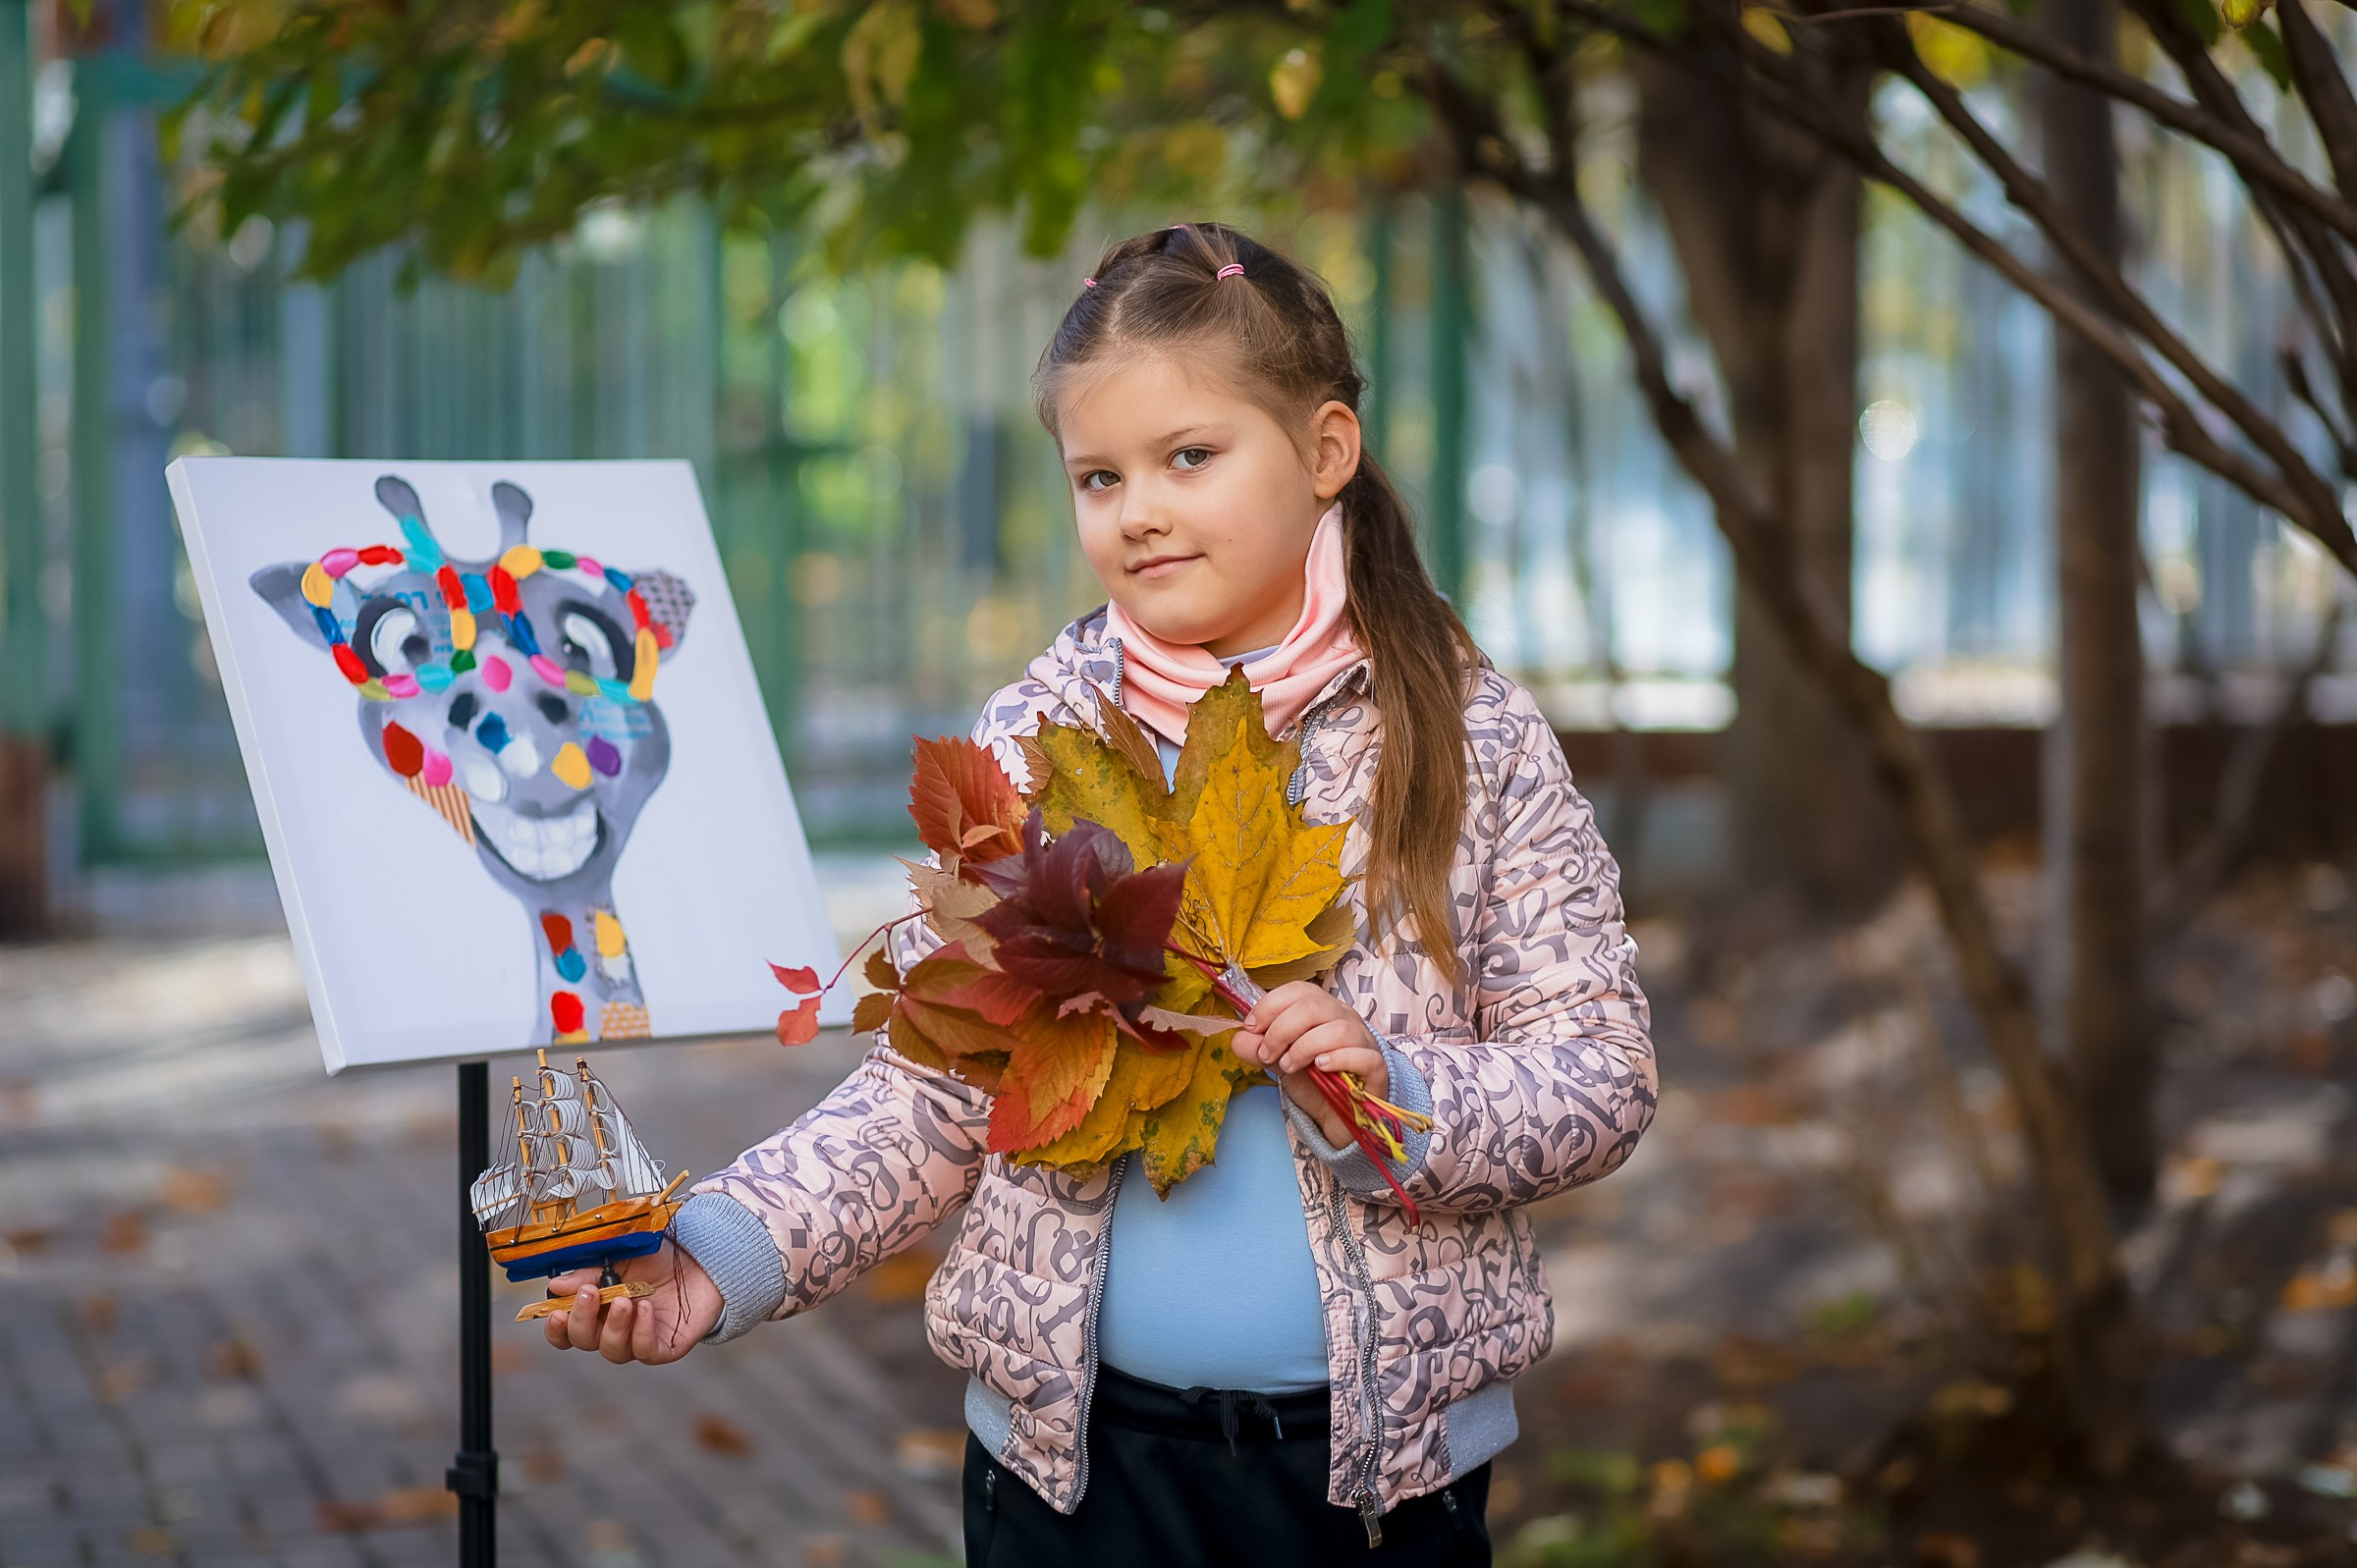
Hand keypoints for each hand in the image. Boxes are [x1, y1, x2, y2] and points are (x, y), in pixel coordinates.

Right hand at [542, 1239, 722, 1364]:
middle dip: (581, 1319)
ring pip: (612, 1349)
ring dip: (614, 1325)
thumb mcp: (621, 1258)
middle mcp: (611, 1329)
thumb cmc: (658, 1259)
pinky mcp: (663, 1348)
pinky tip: (645, 1309)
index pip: (565, 1330)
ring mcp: (636, 1340)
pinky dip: (641, 1331)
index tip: (555, 1311)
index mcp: (595, 1309)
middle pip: (583, 1341)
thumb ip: (590, 1272)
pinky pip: (644, 1350)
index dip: (556, 1327)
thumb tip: (557, 1285)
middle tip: (589, 1293)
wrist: (702, 1261)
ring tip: (625, 1300)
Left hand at [1229, 981, 1386, 1149]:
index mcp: (1323, 1010)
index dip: (1271, 1005)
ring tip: (1289, 1067)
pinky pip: (1362, 1055)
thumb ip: (1258, 1049)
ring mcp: (1364, 1042)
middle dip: (1281, 1030)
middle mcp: (1345, 1019)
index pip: (1299, 990)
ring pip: (1338, 1029)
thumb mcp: (1279, 1063)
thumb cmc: (1313, 1083)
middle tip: (1268, 1055)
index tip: (1251, 1028)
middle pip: (1314, 1006)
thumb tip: (1238, 1037)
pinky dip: (1337, 1058)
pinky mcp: (1376, 1068)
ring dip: (1304, 1047)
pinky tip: (1320, 1068)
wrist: (1338, 1118)